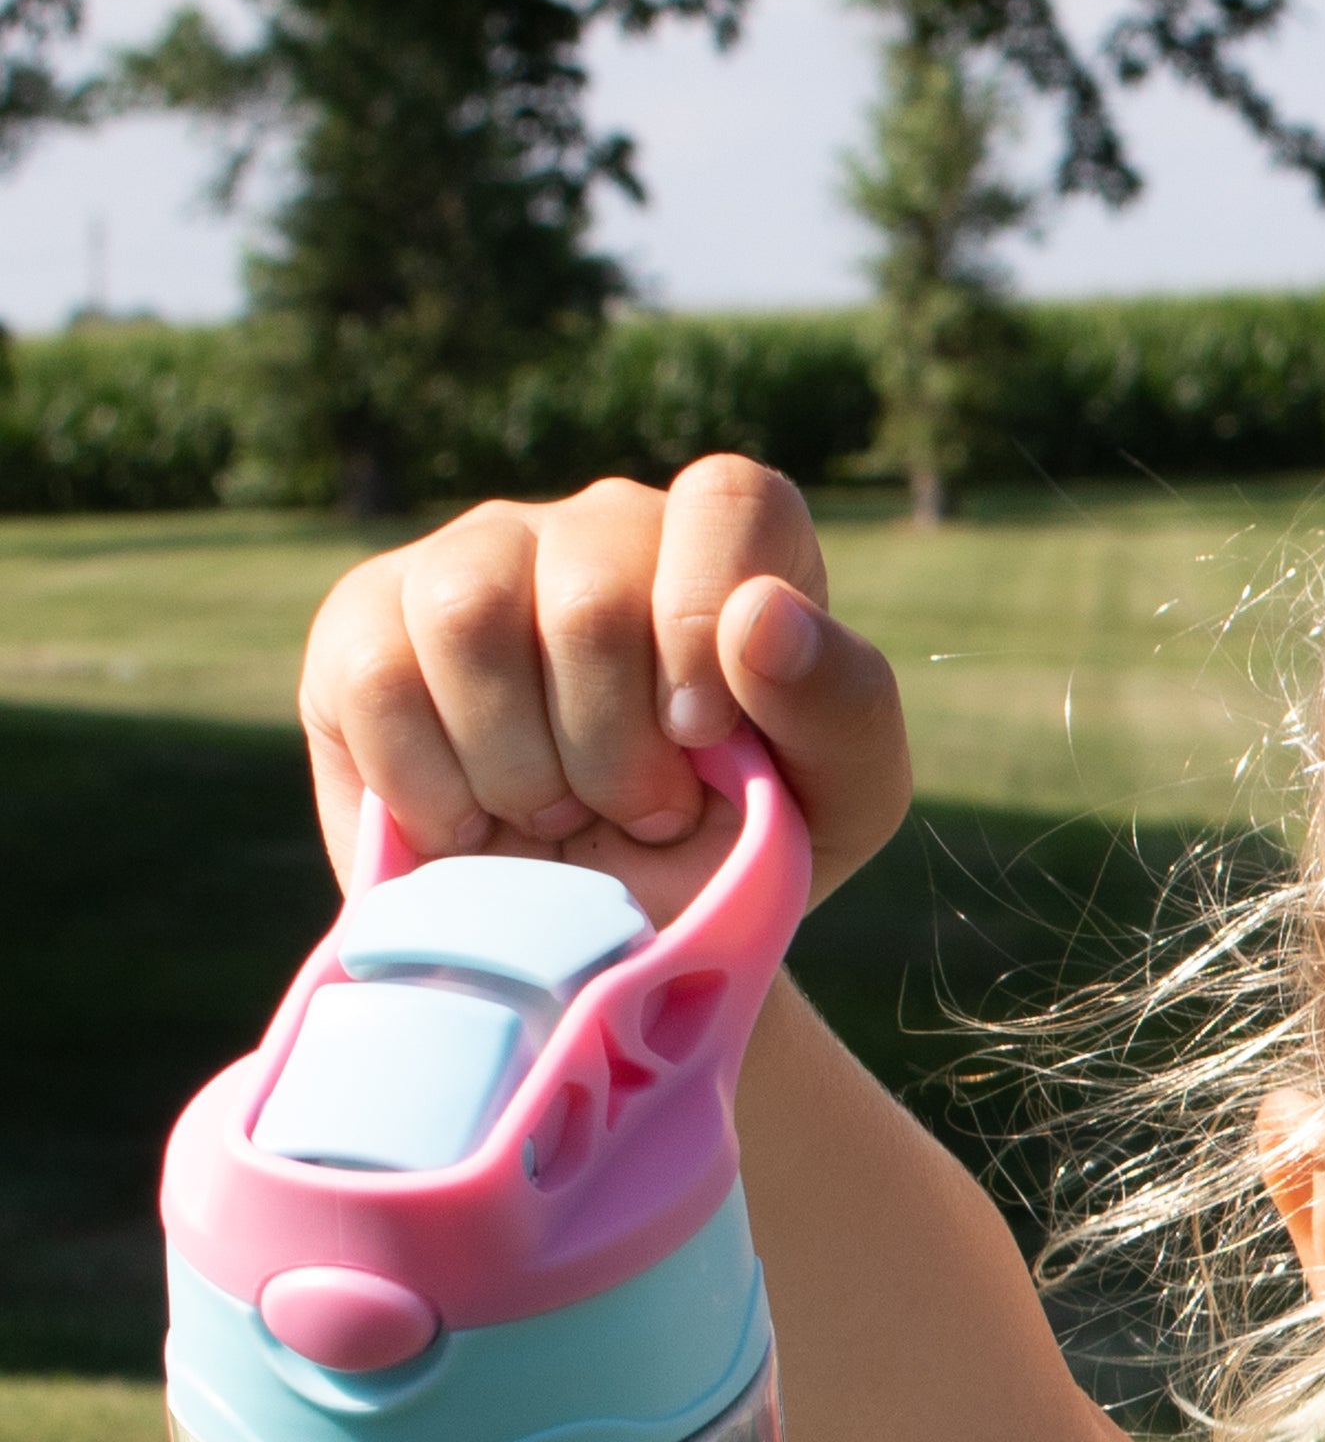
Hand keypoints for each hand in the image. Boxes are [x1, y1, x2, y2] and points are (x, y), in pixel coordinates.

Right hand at [295, 457, 913, 923]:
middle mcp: (602, 530)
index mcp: (730, 550)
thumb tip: (763, 616)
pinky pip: (376, 678)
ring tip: (556, 816)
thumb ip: (842, 705)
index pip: (728, 500)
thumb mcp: (839, 803)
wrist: (604, 942)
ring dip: (523, 769)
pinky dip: (432, 787)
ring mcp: (477, 558)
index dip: (706, 622)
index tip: (703, 738)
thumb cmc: (738, 853)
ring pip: (469, 619)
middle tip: (640, 814)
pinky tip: (471, 825)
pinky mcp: (366, 619)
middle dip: (616, 751)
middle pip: (588, 594)